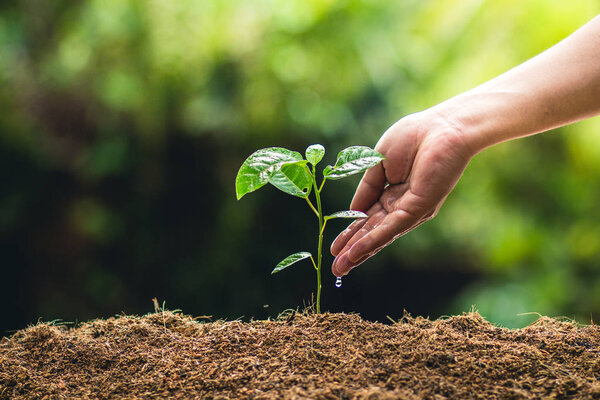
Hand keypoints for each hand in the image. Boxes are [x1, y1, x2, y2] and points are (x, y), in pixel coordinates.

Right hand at [331, 111, 474, 275]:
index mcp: (391, 193)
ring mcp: (410, 209)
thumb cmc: (414, 137)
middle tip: (336, 269)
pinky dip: (373, 240)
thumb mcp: (378, 164)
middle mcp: (401, 206)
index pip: (366, 218)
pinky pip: (391, 227)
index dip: (350, 233)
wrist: (443, 127)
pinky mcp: (419, 208)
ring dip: (359, 252)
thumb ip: (366, 189)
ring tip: (340, 269)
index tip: (334, 249)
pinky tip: (356, 253)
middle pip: (372, 232)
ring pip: (380, 235)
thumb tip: (352, 211)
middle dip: (352, 251)